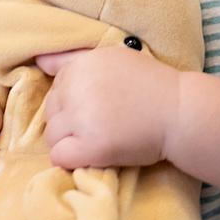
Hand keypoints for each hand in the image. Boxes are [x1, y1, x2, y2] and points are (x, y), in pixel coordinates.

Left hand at [36, 47, 179, 170]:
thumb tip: (39, 61)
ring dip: (69, 142)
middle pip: (50, 113)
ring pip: (52, 136)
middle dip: (68, 123)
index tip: (96, 108)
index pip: (55, 90)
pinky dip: (70, 160)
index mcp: (80, 66)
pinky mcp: (93, 146)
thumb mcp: (112, 58)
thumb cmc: (149, 84)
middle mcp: (77, 89)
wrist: (180, 111)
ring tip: (95, 141)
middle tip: (97, 127)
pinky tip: (89, 156)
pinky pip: (59, 157)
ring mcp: (84, 118)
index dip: (73, 103)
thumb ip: (74, 58)